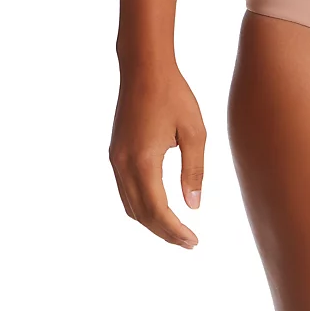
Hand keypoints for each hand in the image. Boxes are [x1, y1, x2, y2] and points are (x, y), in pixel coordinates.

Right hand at [109, 66, 205, 248]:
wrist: (144, 68)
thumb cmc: (174, 95)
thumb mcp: (194, 131)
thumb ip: (193, 171)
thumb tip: (193, 206)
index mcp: (144, 161)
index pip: (157, 210)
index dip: (175, 231)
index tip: (193, 242)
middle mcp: (123, 165)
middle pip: (140, 214)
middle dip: (163, 232)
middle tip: (188, 242)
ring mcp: (115, 159)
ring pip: (129, 205)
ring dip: (151, 221)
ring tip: (176, 229)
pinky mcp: (115, 153)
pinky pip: (125, 190)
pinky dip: (141, 205)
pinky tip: (159, 206)